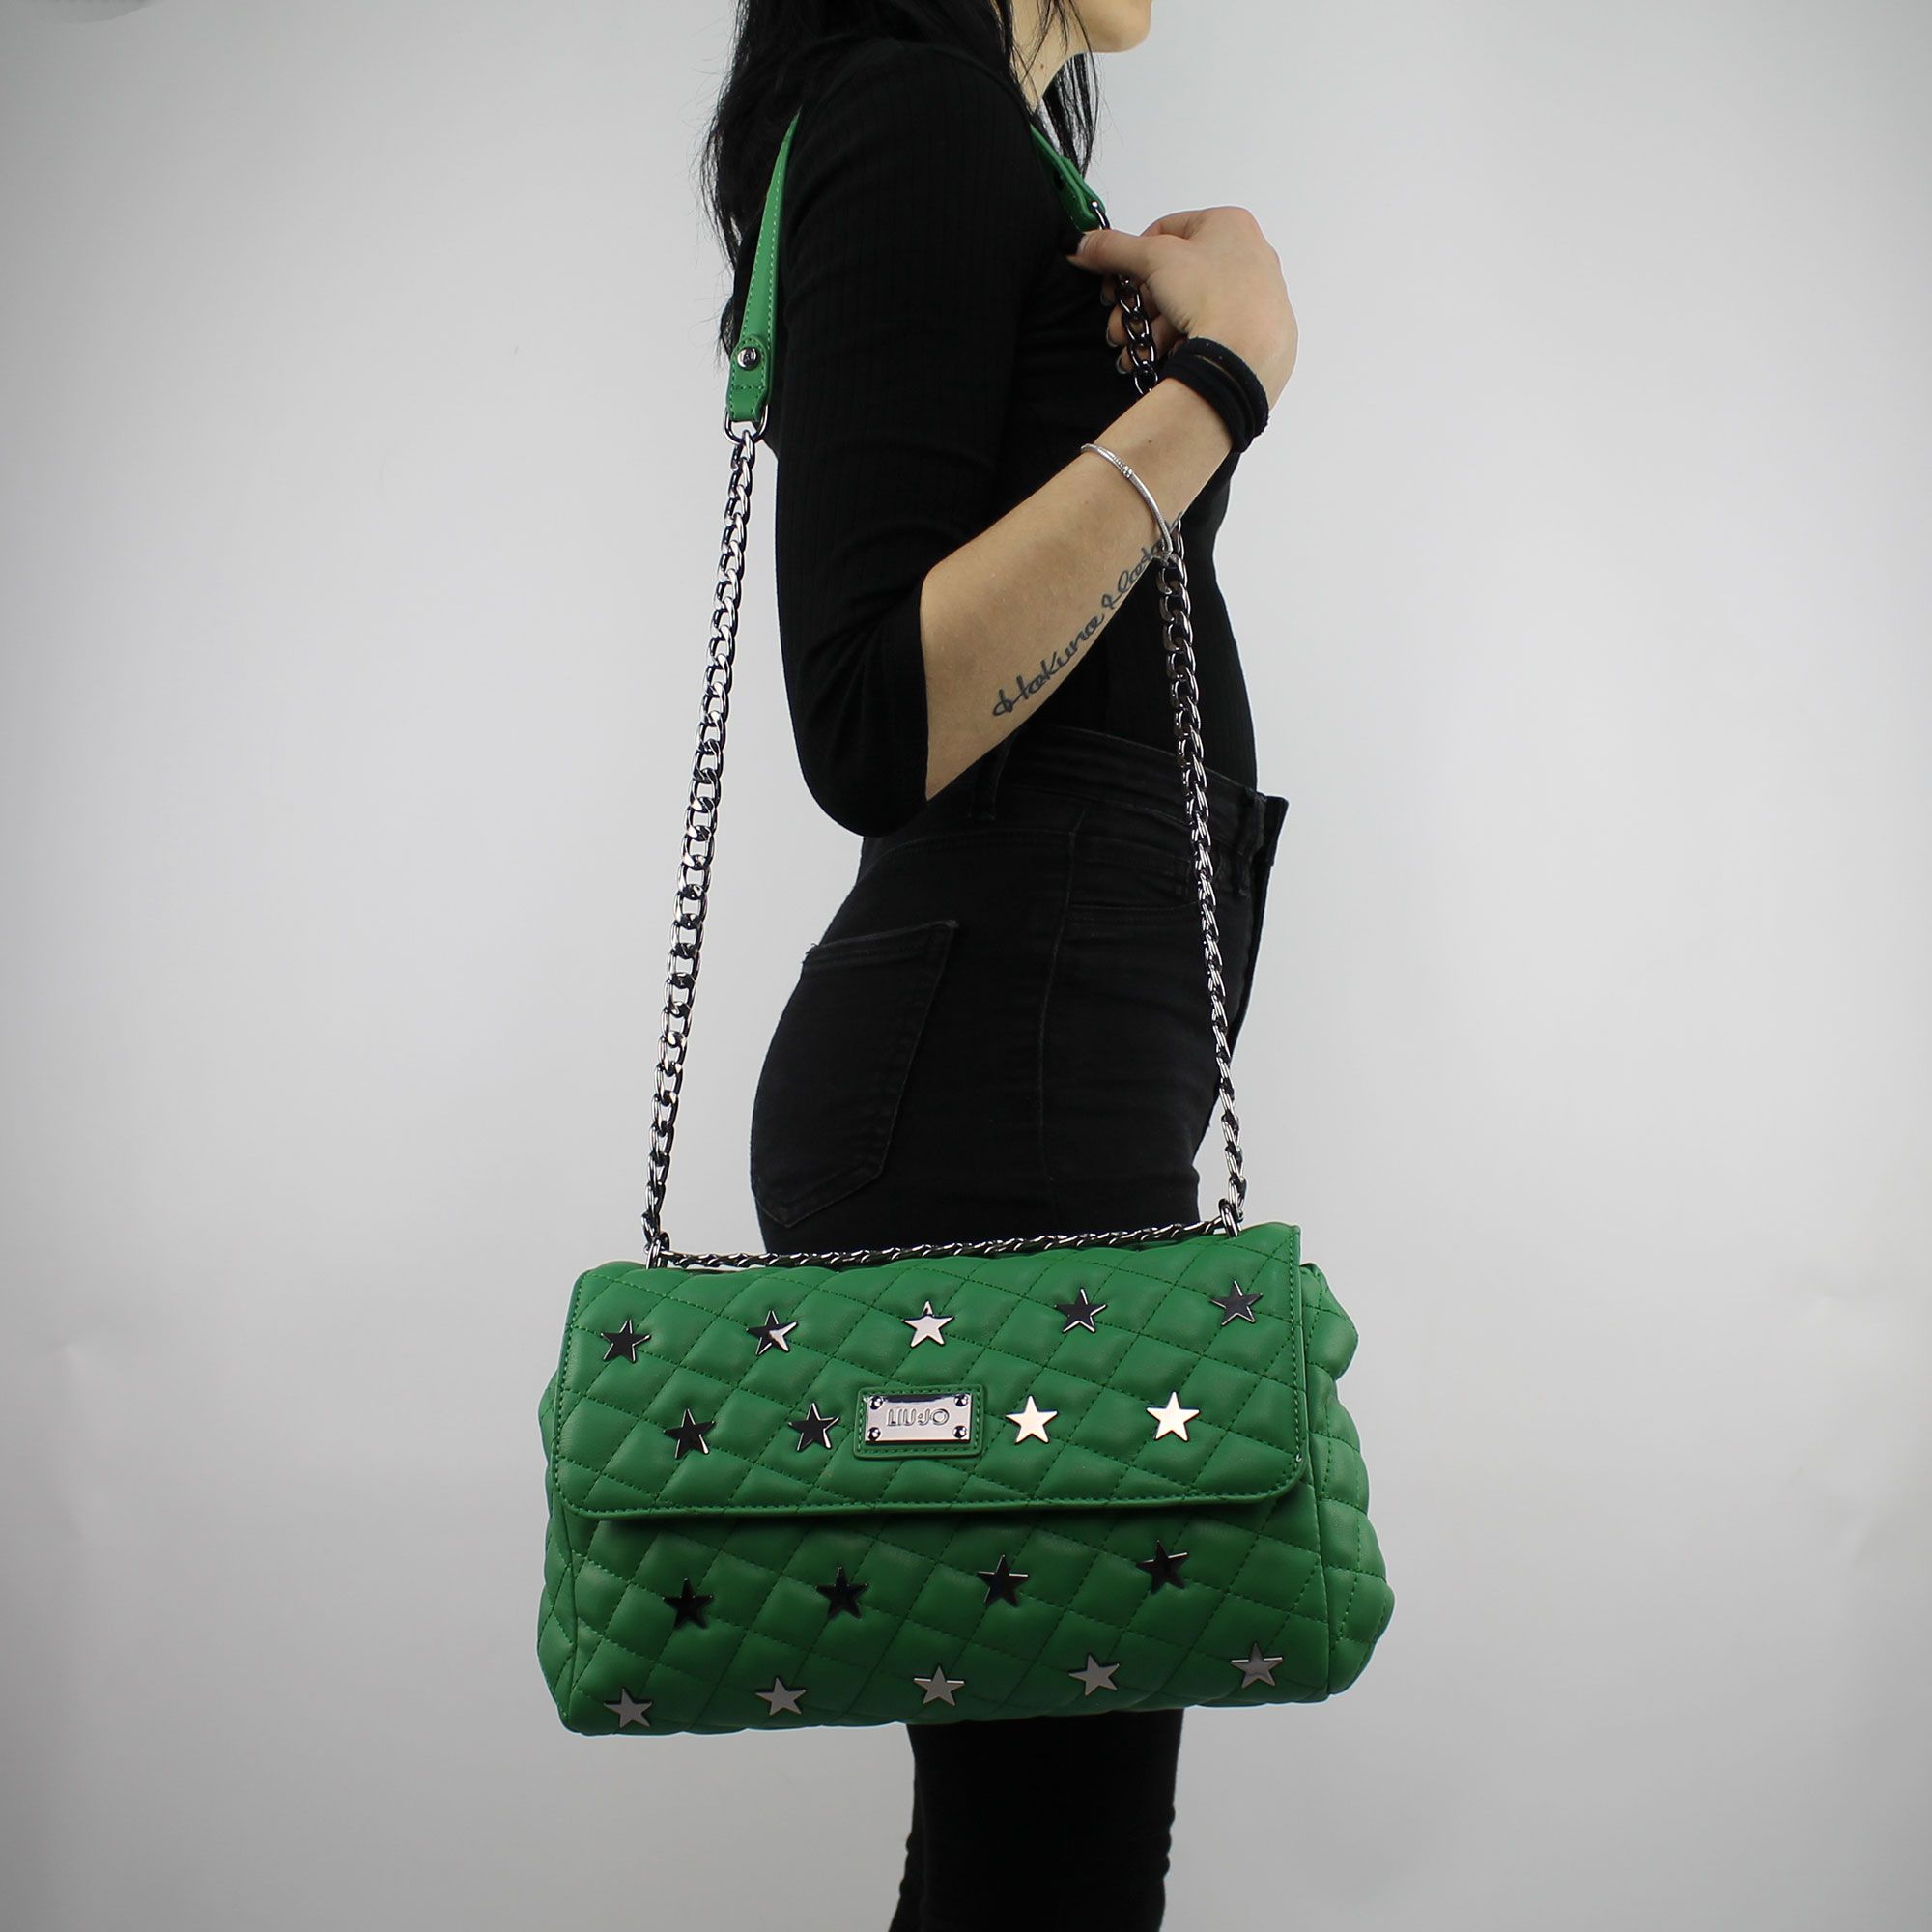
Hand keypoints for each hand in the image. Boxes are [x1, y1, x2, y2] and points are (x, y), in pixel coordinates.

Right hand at [1068, 205, 1298, 410]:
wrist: (1247, 356)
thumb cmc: (1213, 296)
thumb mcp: (1152, 260)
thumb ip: (1114, 249)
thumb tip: (1085, 244)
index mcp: (1230, 223)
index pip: (1167, 230)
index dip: (1134, 256)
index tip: (1117, 281)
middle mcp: (1250, 254)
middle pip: (1176, 275)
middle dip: (1141, 304)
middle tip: (1121, 324)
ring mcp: (1257, 296)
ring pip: (1190, 307)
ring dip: (1154, 329)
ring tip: (1136, 349)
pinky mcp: (1259, 333)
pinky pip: (1211, 332)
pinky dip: (1183, 342)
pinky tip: (1165, 356)